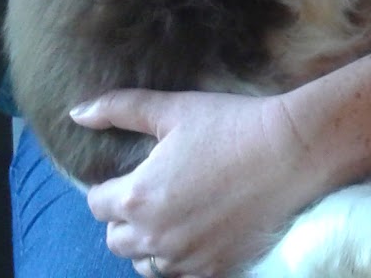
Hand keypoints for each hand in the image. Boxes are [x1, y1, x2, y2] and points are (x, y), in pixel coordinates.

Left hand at [74, 88, 320, 277]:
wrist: (293, 153)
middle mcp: (156, 238)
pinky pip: (183, 274)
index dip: (110, 188)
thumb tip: (77, 113)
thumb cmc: (232, 126)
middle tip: (151, 194)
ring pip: (147, 264)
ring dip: (151, 244)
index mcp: (138, 198)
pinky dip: (183, 257)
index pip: (98, 205)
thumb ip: (120, 109)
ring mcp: (187, 259)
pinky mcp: (217, 270)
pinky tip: (201, 231)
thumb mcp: (174, 109)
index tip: (131, 175)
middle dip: (125, 219)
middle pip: (117, 240)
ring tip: (174, 216)